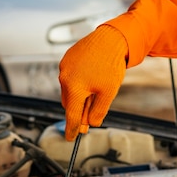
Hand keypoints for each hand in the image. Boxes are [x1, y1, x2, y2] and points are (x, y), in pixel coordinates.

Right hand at [59, 25, 127, 140]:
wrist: (112, 38)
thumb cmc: (110, 64)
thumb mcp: (108, 93)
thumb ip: (98, 111)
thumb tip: (91, 124)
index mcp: (74, 88)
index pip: (71, 115)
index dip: (72, 129)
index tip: (71, 138)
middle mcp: (64, 77)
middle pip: (69, 103)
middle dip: (78, 112)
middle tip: (88, 121)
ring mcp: (64, 67)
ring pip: (69, 90)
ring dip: (79, 97)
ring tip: (94, 94)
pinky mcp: (67, 58)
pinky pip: (69, 77)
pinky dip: (78, 84)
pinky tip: (91, 80)